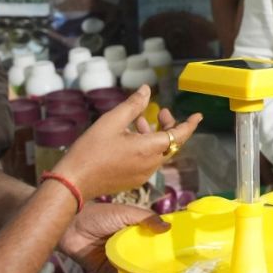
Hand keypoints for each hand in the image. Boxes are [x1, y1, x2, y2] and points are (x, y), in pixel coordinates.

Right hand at [53, 85, 201, 199]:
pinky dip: (146, 147)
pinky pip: (148, 161)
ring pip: (158, 152)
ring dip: (155, 135)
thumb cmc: (91, 150)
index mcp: (149, 149)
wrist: (74, 182)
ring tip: (139, 121)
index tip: (198, 116)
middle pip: (170, 143)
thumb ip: (133, 105)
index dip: (189, 124)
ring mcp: (143, 174)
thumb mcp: (111, 121)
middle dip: (169, 126)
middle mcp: (151, 164)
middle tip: (161, 112)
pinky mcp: (134, 180)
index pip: (179, 135)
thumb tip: (147, 90)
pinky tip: (130, 137)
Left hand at [59, 202, 169, 272]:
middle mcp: (130, 245)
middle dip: (159, 262)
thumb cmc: (99, 215)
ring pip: (137, 268)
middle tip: (178, 270)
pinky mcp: (108, 271)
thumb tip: (168, 227)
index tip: (184, 250)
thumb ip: (146, 218)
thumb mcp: (125, 212)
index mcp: (136, 230)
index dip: (166, 244)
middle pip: (148, 255)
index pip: (155, 238)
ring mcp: (120, 259)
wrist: (72, 228)